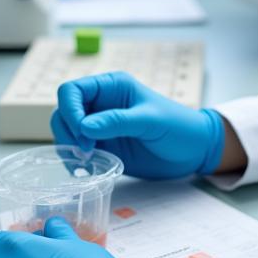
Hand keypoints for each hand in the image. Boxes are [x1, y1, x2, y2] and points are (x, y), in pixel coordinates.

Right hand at [51, 71, 224, 178]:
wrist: (194, 151)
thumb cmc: (178, 126)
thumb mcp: (150, 121)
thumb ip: (117, 121)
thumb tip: (84, 127)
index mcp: (111, 87)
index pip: (72, 90)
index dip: (70, 110)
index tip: (82, 133)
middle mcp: (101, 104)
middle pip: (64, 111)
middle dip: (67, 131)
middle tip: (86, 152)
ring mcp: (100, 126)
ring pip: (67, 132)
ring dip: (69, 147)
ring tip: (86, 163)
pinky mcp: (102, 147)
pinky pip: (77, 151)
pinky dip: (74, 161)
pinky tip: (87, 170)